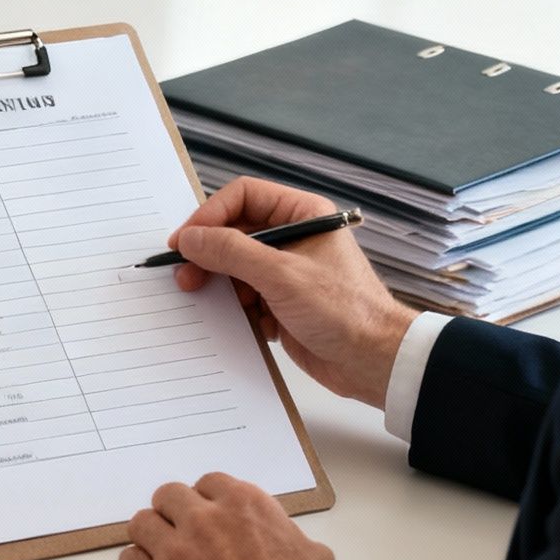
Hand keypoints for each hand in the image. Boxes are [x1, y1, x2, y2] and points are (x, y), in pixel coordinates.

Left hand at [120, 473, 343, 559]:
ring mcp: (174, 550)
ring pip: (141, 523)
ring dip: (151, 537)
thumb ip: (290, 538)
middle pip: (168, 496)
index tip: (209, 518)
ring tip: (164, 557)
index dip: (208, 502)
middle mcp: (203, 519)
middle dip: (174, 513)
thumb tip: (286, 540)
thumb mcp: (316, 559)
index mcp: (243, 504)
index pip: (209, 484)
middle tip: (182, 535)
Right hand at [170, 177, 418, 406]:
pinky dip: (235, 309)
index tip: (186, 240)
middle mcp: (293, 238)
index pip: (244, 197)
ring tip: (208, 300)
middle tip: (186, 274)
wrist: (373, 362)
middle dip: (209, 253)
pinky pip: (244, 297)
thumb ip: (231, 251)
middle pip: (234, 232)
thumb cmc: (346, 311)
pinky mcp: (281, 303)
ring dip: (220, 284)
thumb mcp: (282, 275)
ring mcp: (287, 272)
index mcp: (303, 215)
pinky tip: (239, 321)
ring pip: (235, 267)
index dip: (210, 215)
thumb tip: (191, 237)